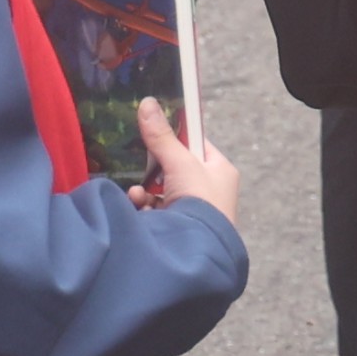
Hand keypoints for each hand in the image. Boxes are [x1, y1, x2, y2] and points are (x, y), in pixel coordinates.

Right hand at [132, 100, 241, 221]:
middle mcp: (209, 190)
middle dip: (153, 168)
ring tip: (136, 193)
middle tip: (139, 164)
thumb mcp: (180, 164)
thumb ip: (162, 137)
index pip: (196, 145)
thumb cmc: (199, 203)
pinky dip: (144, 206)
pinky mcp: (177, 226)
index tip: (153, 130)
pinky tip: (136, 206)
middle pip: (174, 168)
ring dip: (145, 189)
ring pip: (161, 190)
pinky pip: (155, 209)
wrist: (195, 252)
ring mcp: (193, 210)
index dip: (175, 137)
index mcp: (220, 170)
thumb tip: (148, 103)